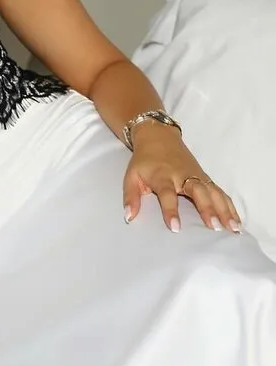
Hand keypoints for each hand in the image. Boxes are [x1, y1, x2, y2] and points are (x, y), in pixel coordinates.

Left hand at [122, 123, 241, 233]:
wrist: (158, 137)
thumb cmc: (144, 161)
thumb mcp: (131, 176)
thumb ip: (130, 197)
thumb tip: (128, 218)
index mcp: (162, 176)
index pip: (167, 193)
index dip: (170, 210)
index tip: (175, 228)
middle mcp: (182, 175)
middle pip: (197, 191)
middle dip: (207, 208)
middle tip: (215, 227)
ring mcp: (196, 175)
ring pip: (213, 191)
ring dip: (224, 209)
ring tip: (233, 228)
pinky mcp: (205, 177)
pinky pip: (220, 192)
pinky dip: (230, 206)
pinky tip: (237, 221)